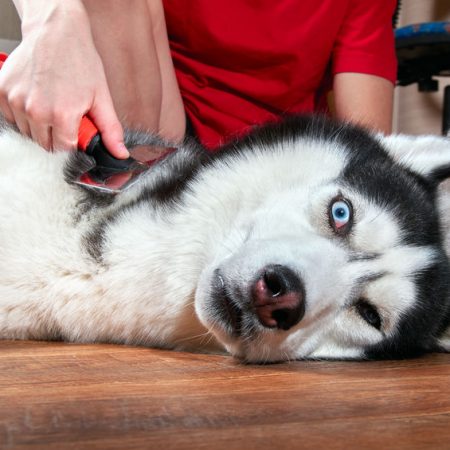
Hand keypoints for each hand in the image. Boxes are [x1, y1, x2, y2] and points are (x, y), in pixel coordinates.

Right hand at [0, 0, 128, 157]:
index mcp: (61, 115)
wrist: (55, 32)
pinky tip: (37, 99)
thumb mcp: (101, 97)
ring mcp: (16, 101)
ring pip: (28, 133)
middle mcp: (35, 110)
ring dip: (40, 126)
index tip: (76, 130)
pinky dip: (24, 114)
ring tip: (51, 104)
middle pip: (45, 144)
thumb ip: (110, 130)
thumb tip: (120, 154)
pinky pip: (12, 118)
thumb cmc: (79, 61)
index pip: (64, 149)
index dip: (72, 142)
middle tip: (65, 115)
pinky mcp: (2, 92)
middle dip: (57, 136)